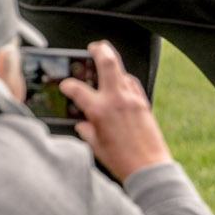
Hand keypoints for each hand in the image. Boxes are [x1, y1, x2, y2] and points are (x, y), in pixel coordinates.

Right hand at [59, 41, 171, 182]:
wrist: (149, 167)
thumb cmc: (122, 160)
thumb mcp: (96, 145)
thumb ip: (87, 130)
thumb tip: (83, 124)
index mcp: (99, 110)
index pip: (77, 88)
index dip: (68, 85)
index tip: (65, 86)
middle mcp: (117, 100)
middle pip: (108, 63)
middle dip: (100, 50)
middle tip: (94, 47)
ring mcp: (133, 100)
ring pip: (123, 72)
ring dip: (114, 65)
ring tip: (106, 63)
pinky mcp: (144, 104)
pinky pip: (133, 85)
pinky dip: (125, 80)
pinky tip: (121, 83)